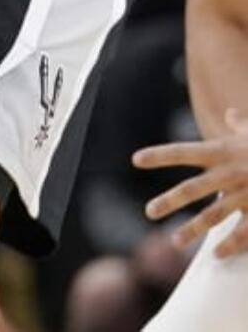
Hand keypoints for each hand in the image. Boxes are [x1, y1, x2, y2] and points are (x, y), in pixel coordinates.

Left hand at [134, 109, 247, 257]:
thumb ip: (240, 126)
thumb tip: (231, 115)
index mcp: (223, 151)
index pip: (183, 152)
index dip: (159, 155)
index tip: (135, 160)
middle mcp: (229, 172)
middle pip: (192, 189)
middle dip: (169, 201)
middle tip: (149, 212)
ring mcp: (245, 194)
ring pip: (214, 215)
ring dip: (193, 229)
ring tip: (174, 242)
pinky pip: (243, 232)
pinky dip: (230, 245)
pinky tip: (217, 256)